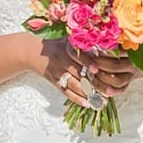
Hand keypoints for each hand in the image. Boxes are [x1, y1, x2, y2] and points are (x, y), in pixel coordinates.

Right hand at [25, 35, 139, 105]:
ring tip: (103, 101)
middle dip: (95, 83)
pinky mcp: (54, 81)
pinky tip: (88, 104)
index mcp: (67, 47)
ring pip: (75, 85)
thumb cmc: (57, 43)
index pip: (79, 56)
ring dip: (89, 94)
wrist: (33, 51)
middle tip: (109, 91)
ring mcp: (57, 72)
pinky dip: (78, 99)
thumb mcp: (68, 37)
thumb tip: (107, 44)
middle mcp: (62, 60)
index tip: (98, 69)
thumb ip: (84, 40)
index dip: (88, 62)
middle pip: (80, 73)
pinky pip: (67, 92)